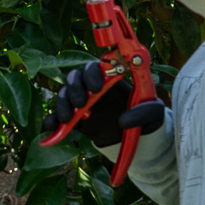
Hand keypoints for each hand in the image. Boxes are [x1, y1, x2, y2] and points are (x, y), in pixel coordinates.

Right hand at [43, 61, 165, 148]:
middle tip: (82, 103)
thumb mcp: (154, 112)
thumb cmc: (147, 116)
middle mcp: (94, 88)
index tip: (97, 88)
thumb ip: (144, 112)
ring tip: (68, 118)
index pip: (96, 67)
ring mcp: (83, 104)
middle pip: (75, 77)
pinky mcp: (77, 121)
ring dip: (62, 103)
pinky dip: (52, 120)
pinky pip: (59, 117)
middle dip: (75, 87)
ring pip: (64, 95)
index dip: (92, 73)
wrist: (138, 137)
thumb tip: (123, 121)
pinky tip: (51, 127)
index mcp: (111, 79)